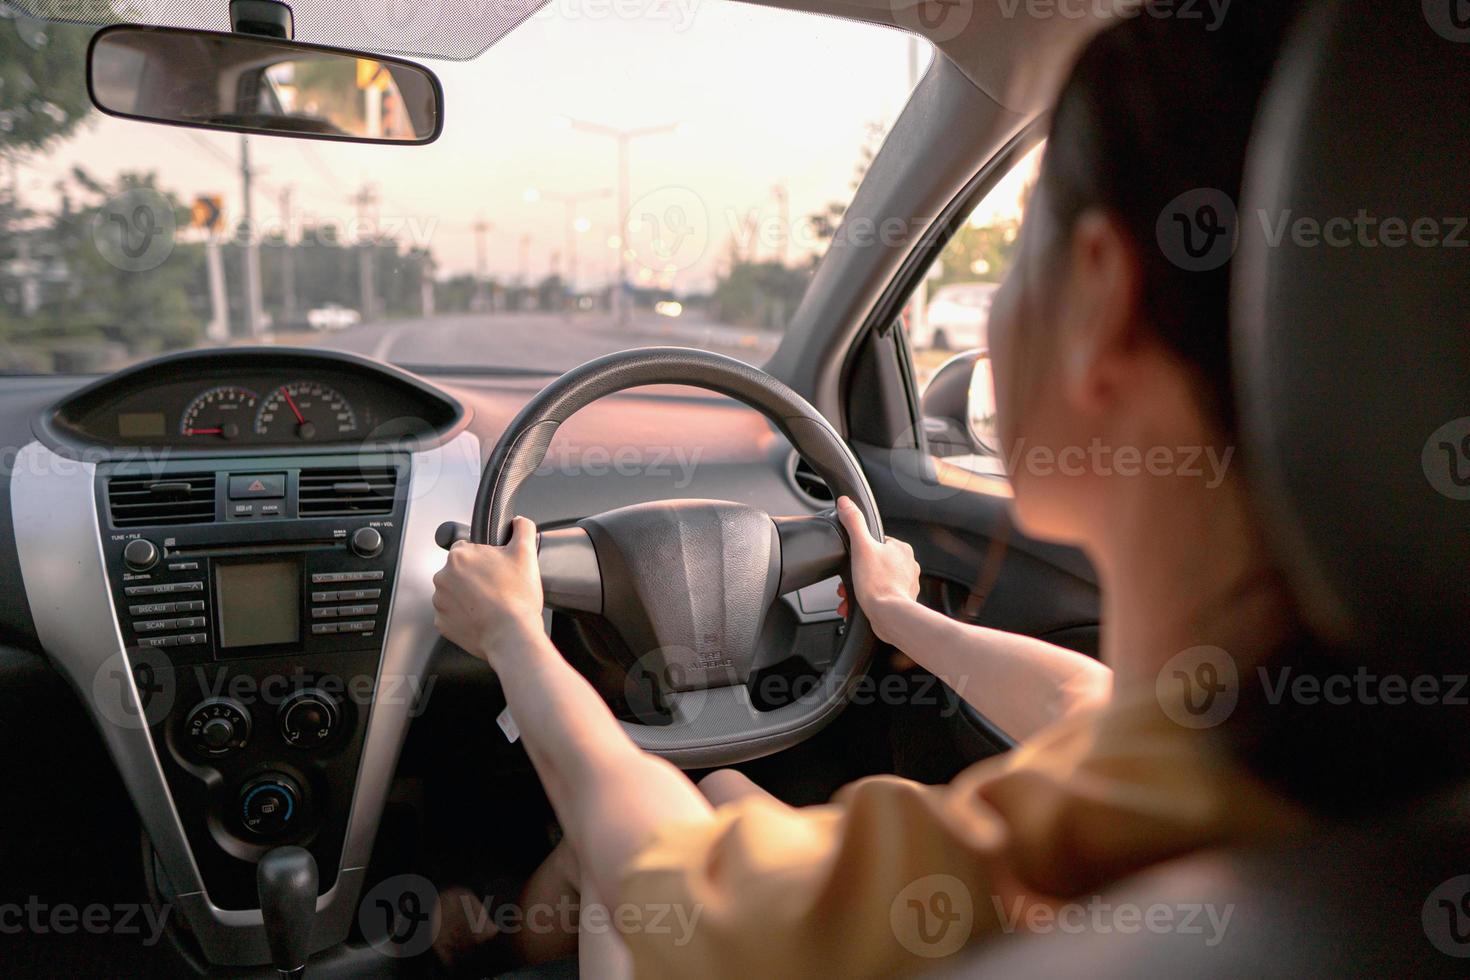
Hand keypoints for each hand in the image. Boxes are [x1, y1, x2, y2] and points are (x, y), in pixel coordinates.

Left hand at [432, 516, 543, 663]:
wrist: (511, 636)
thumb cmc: (517, 598)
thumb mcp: (526, 554)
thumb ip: (522, 529)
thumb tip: (519, 522)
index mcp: (460, 556)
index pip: (467, 547)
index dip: (485, 558)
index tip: (496, 570)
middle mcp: (443, 577)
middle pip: (460, 571)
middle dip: (475, 578)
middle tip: (497, 588)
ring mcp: (440, 602)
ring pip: (455, 593)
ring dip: (468, 597)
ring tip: (491, 605)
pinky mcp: (442, 623)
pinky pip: (452, 615)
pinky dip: (465, 616)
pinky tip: (483, 618)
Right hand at [834, 496, 920, 643]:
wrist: (890, 616)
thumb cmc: (877, 584)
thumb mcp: (860, 547)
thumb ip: (854, 522)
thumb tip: (846, 503)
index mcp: (901, 549)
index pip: (877, 542)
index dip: (860, 552)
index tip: (851, 562)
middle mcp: (908, 565)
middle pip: (874, 564)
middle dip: (857, 574)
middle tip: (848, 582)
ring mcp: (906, 583)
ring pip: (877, 581)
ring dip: (860, 589)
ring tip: (850, 596)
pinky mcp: (903, 600)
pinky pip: (882, 597)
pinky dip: (869, 601)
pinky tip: (858, 606)